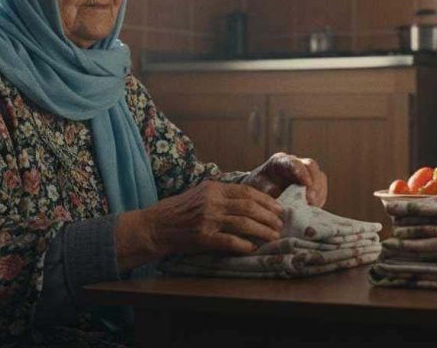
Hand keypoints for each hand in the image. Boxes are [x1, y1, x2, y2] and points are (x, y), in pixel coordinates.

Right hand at [115, 181, 282, 270]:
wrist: (156, 226)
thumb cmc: (179, 211)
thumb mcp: (201, 193)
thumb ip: (222, 194)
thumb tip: (250, 200)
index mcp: (214, 188)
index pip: (247, 192)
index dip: (266, 201)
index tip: (279, 208)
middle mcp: (212, 201)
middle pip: (249, 207)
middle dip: (269, 217)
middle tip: (280, 225)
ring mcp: (208, 219)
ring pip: (244, 224)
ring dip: (263, 231)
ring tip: (274, 236)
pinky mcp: (203, 238)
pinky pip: (230, 241)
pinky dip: (244, 245)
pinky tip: (253, 248)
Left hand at [242, 152, 327, 206]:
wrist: (261, 190)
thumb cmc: (259, 186)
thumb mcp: (257, 187)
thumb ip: (266, 189)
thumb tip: (278, 193)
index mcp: (281, 161)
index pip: (294, 162)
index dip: (302, 172)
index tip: (306, 184)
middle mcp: (296, 164)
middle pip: (311, 167)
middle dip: (314, 183)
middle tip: (311, 199)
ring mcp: (306, 173)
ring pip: (319, 177)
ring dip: (319, 192)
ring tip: (313, 206)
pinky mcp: (312, 184)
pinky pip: (321, 189)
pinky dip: (320, 199)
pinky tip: (315, 208)